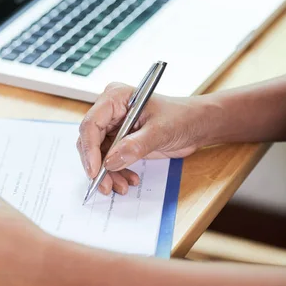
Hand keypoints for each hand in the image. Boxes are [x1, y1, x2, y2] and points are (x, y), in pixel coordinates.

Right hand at [78, 82, 210, 194]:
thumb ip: (135, 145)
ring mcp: (112, 127)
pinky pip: (108, 160)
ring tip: (121, 186)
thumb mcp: (160, 131)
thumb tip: (111, 161)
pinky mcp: (118, 141)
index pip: (91, 124)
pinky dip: (116, 173)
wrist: (196, 124)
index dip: (89, 148)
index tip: (95, 171)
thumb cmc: (182, 117)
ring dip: (107, 174)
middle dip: (96, 166)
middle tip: (105, 185)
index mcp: (115, 98)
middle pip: (89, 141)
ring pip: (97, 154)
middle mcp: (109, 111)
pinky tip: (129, 179)